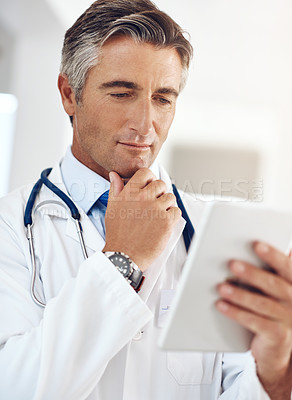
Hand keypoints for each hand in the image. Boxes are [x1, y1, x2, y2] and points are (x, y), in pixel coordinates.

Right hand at [102, 168, 180, 270]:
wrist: (124, 255)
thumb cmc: (118, 234)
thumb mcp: (112, 207)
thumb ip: (115, 189)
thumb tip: (115, 175)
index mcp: (129, 193)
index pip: (145, 173)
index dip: (149, 179)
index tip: (149, 187)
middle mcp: (143, 198)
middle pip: (160, 184)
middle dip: (159, 193)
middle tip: (154, 204)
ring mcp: (156, 209)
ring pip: (170, 197)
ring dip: (166, 205)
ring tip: (158, 215)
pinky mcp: (166, 221)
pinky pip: (176, 211)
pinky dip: (172, 216)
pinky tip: (163, 223)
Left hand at [216, 242, 291, 398]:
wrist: (277, 345)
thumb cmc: (271, 309)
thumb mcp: (271, 289)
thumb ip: (264, 271)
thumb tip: (239, 252)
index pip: (285, 266)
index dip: (272, 255)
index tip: (256, 244)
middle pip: (274, 284)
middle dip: (252, 273)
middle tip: (232, 264)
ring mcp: (287, 319)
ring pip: (262, 304)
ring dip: (239, 294)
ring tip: (221, 286)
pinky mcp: (277, 335)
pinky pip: (254, 322)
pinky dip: (236, 313)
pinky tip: (221, 305)